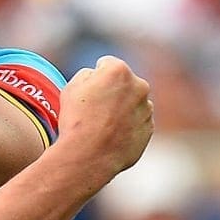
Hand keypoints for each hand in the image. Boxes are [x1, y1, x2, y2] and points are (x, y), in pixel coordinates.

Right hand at [55, 56, 153, 181]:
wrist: (89, 155)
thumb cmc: (77, 120)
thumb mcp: (71, 88)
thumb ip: (88, 75)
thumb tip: (96, 76)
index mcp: (119, 71)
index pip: (106, 64)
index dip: (94, 77)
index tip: (87, 91)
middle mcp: (139, 86)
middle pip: (123, 83)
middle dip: (112, 90)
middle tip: (94, 108)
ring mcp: (146, 109)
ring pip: (131, 102)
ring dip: (120, 108)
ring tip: (101, 124)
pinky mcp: (148, 129)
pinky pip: (136, 121)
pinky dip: (127, 125)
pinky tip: (110, 135)